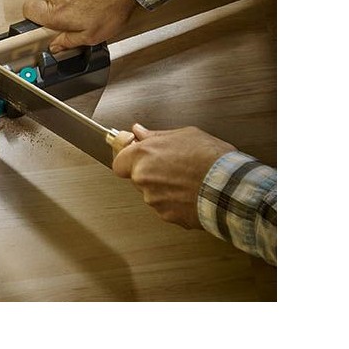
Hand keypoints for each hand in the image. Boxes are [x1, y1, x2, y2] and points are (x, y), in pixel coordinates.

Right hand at [22, 0, 139, 51]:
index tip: (40, 29)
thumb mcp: (91, 37)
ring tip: (86, 16)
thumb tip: (57, 46)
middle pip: (44, 8)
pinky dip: (77, 0)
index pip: (27, 10)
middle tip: (69, 27)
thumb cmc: (110, 8)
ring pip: (58, 0)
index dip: (30, 20)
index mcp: (56, 12)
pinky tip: (92, 6)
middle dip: (54, 19)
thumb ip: (68, 42)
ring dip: (68, 9)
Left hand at [112, 124, 234, 228]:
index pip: (119, 162)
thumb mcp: (185, 135)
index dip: (128, 160)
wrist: (230, 187)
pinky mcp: (168, 216)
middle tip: (172, 166)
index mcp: (143, 156)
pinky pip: (166, 207)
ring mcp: (154, 200)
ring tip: (187, 179)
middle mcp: (143, 179)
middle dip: (151, 173)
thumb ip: (156, 135)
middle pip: (137, 177)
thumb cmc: (211, 159)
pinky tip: (191, 192)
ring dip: (164, 188)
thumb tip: (140, 132)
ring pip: (152, 193)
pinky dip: (176, 202)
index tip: (136, 157)